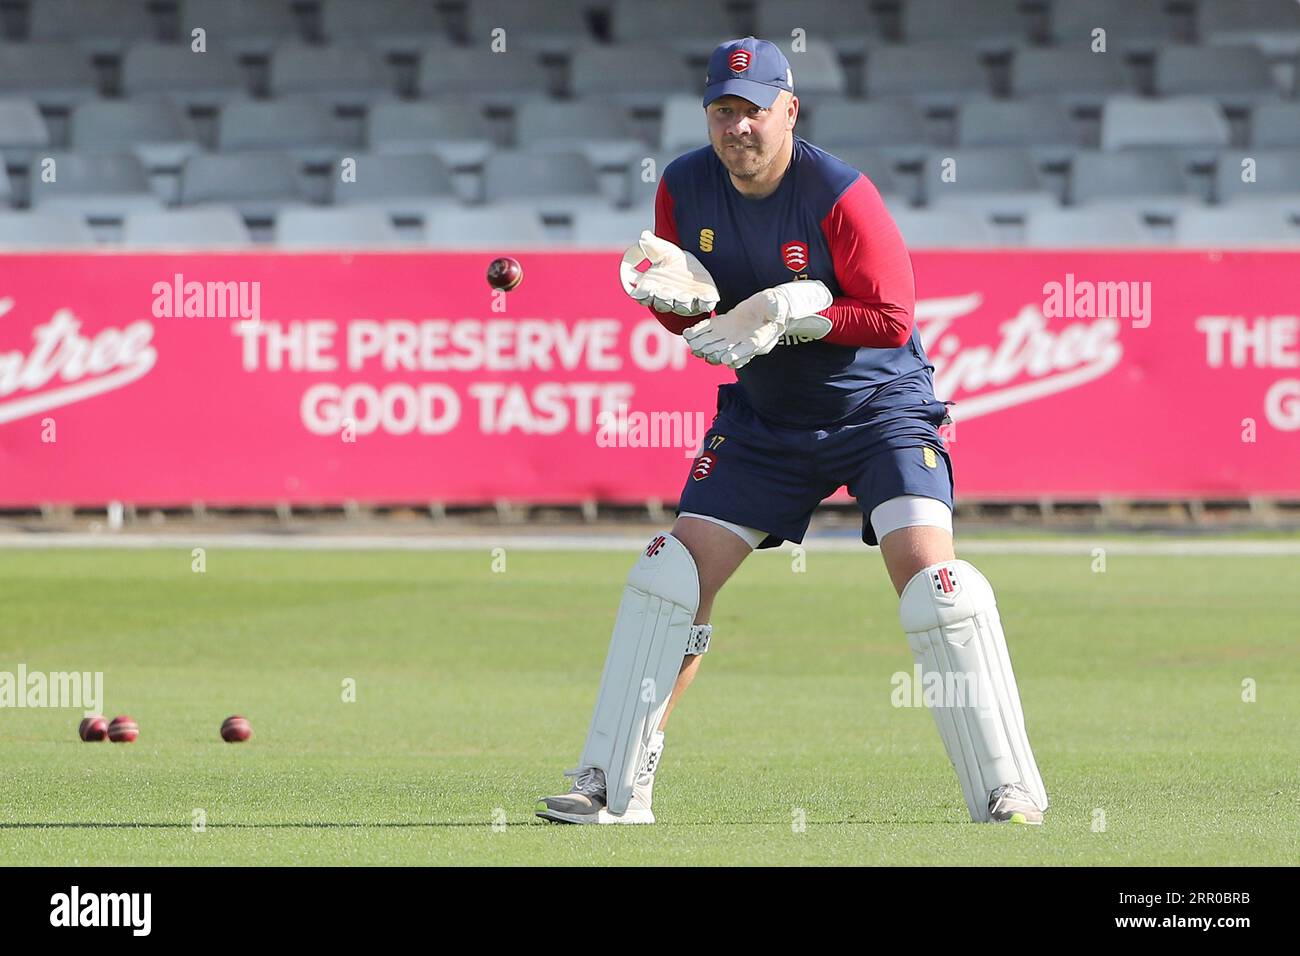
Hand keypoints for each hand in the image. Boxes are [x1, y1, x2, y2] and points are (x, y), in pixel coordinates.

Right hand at [619, 230, 718, 316]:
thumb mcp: (665, 251)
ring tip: (686, 296)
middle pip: (662, 304)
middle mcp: (668, 298)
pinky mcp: (702, 300)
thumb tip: (644, 235)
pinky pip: (704, 305)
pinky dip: (706, 303)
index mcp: (653, 288)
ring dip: (683, 302)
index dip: (643, 293)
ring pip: (681, 307)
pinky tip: (708, 298)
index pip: (643, 295)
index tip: (646, 286)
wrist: (698, 264)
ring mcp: (686, 301)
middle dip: (664, 298)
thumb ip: (652, 245)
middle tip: (666, 292)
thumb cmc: (676, 261)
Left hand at [684, 280, 833, 368]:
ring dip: (701, 347)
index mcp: (758, 341)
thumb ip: (776, 310)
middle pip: (725, 352)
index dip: (737, 356)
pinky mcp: (721, 325)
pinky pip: (706, 330)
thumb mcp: (779, 308)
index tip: (727, 358)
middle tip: (702, 352)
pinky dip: (697, 333)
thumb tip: (776, 310)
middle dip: (713, 353)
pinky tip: (687, 333)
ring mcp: (729, 335)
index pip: (746, 351)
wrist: (768, 307)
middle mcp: (740, 343)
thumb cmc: (777, 308)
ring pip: (712, 344)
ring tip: (693, 345)